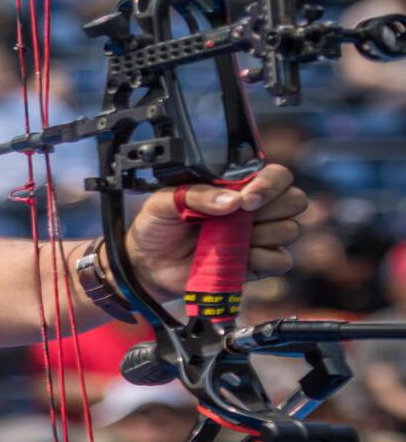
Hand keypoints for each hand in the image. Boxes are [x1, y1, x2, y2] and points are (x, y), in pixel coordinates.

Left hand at [124, 164, 307, 300]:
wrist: (147, 264)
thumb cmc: (157, 226)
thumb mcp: (164, 201)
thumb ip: (196, 194)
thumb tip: (231, 200)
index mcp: (236, 187)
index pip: (276, 176)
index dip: (270, 184)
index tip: (247, 197)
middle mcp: (253, 210)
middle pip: (294, 200)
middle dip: (273, 207)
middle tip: (241, 216)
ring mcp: (257, 237)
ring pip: (290, 229)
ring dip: (262, 234)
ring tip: (228, 238)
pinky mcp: (257, 265)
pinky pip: (281, 260)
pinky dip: (262, 259)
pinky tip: (238, 257)